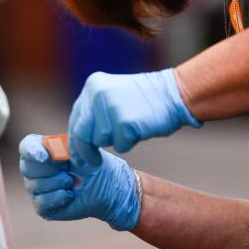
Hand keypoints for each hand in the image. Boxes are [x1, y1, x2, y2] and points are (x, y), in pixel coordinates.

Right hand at [19, 134, 139, 230]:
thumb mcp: (82, 151)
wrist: (110, 191)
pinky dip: (57, 198)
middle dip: (49, 169)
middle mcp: (36, 170)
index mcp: (43, 151)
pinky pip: (41, 202)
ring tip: (74, 182)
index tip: (45, 156)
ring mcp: (38, 189)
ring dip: (58, 183)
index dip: (32, 150)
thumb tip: (49, 150)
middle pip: (27, 167)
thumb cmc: (96, 167)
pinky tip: (70, 195)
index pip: (26, 147)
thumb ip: (64, 147)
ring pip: (34, 185)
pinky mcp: (43, 207)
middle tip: (69, 169)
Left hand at [69, 69, 201, 165]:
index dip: (74, 141)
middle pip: (81, 133)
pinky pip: (119, 146)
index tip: (77, 155)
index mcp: (93, 86)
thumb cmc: (143, 99)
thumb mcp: (112, 95)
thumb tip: (77, 140)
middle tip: (92, 162)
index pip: (75, 119)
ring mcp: (111, 108)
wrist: (173, 93)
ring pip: (100, 141)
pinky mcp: (125, 123)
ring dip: (114, 141)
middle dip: (84, 152)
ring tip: (129, 127)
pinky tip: (138, 130)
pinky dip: (128, 144)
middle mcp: (98, 95)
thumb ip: (94, 112)